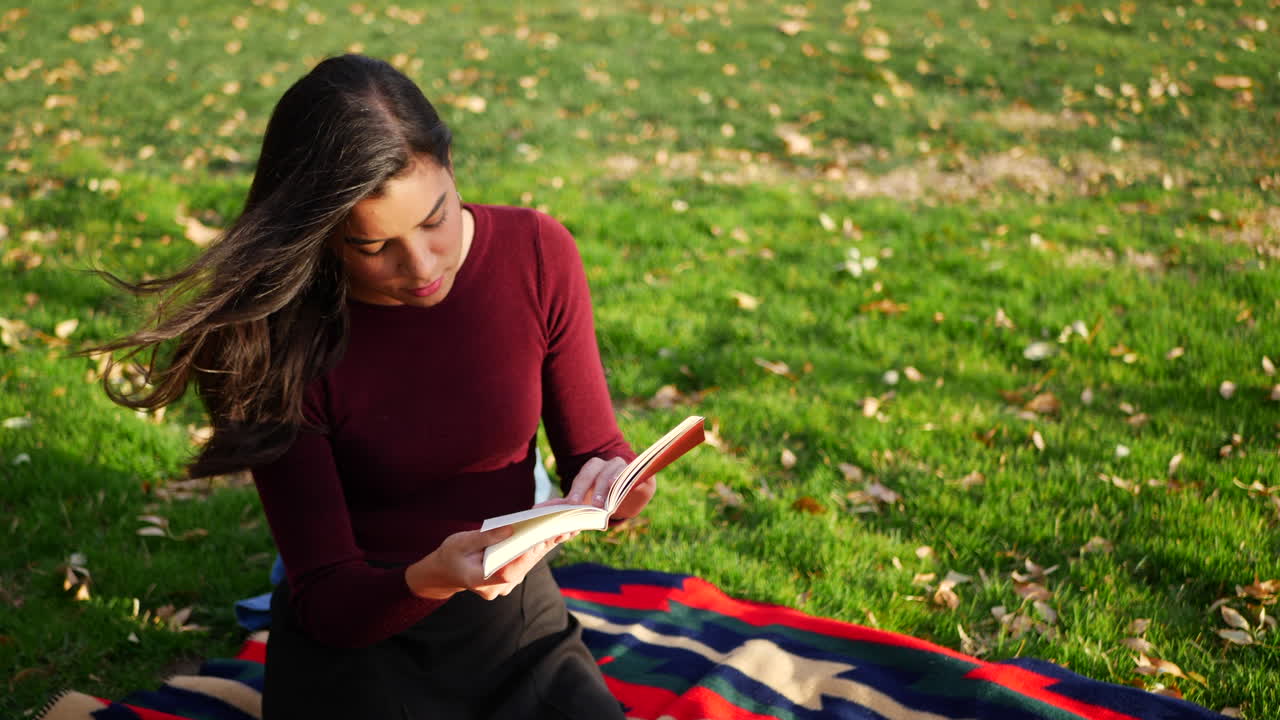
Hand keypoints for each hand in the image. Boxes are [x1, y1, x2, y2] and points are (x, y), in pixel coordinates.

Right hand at [405, 526, 577, 600]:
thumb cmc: (450, 555)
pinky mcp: (511, 578)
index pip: (508, 572)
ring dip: (546, 546)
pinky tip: (556, 534)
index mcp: (482, 581)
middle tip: (562, 528)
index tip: (539, 542)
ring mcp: (506, 585)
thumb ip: (485, 537)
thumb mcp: (461, 542)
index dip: (524, 557)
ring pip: (529, 564)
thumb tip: (510, 529)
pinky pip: (527, 562)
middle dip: (543, 546)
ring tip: (565, 528)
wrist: (444, 573)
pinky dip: (539, 547)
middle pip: (525, 566)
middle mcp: (498, 588)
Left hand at [559, 456, 629, 508]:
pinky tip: (619, 490)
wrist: (632, 493)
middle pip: (594, 470)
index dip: (577, 490)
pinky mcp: (635, 473)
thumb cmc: (605, 495)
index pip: (582, 477)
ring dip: (606, 488)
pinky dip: (623, 481)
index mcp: (591, 469)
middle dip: (589, 487)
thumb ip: (566, 503)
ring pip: (611, 472)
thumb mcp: (587, 500)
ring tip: (603, 505)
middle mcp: (605, 464)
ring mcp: (621, 467)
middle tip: (584, 505)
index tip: (572, 504)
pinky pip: (629, 475)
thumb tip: (538, 510)